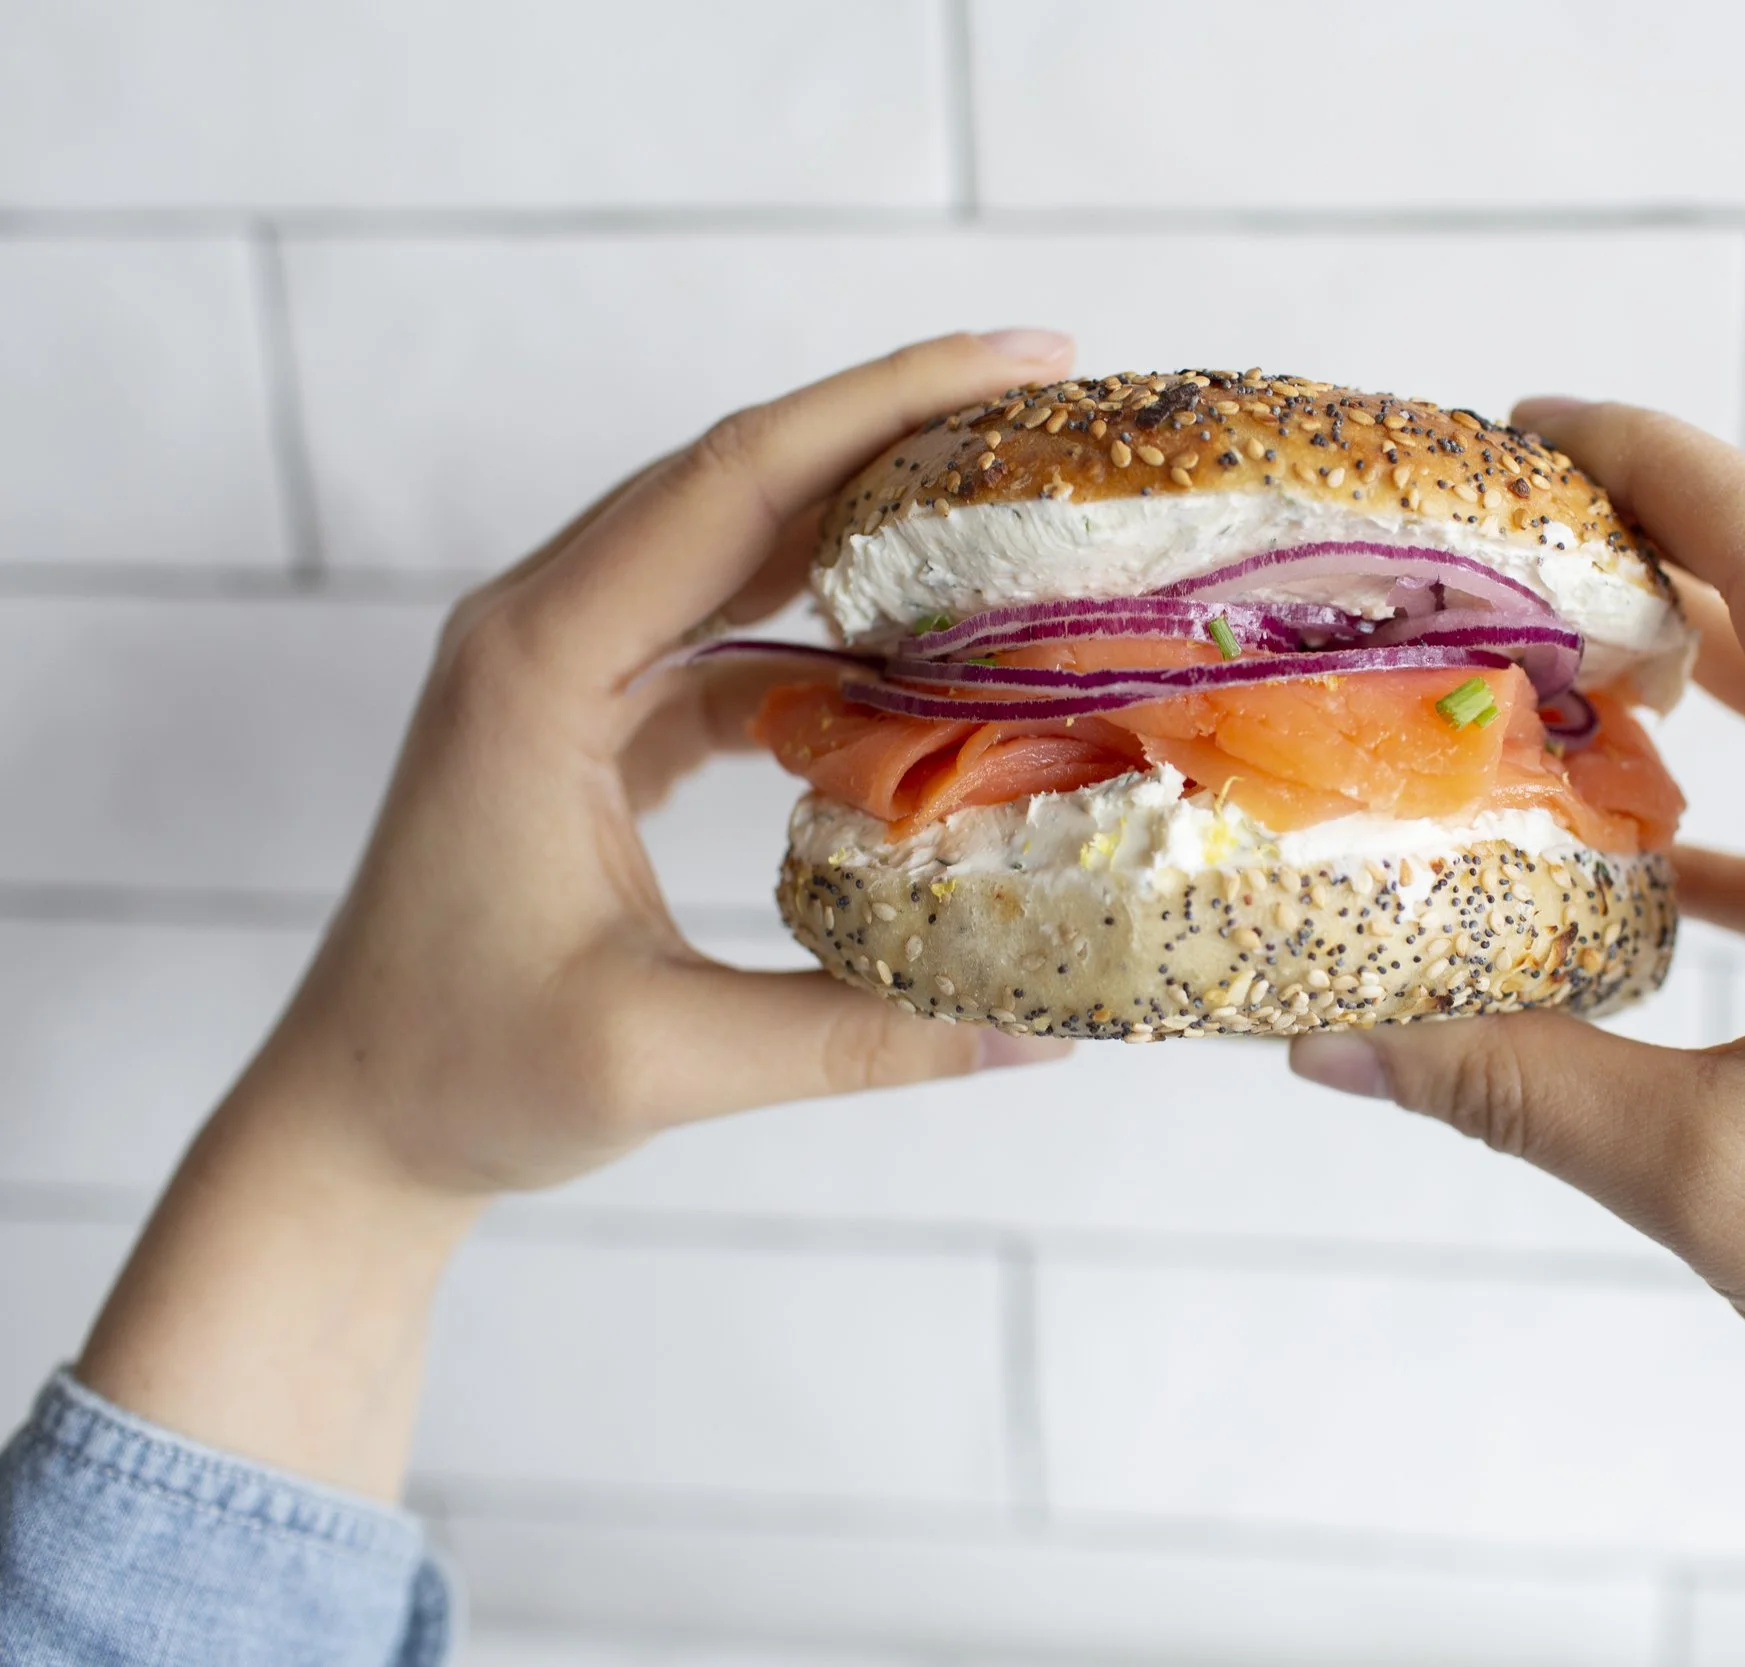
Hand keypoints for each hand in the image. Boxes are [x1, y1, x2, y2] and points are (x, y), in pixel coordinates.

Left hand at [79, 331, 1079, 1496]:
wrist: (349, 1120)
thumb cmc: (464, 1077)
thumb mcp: (665, 1061)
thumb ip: (859, 1038)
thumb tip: (1047, 1021)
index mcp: (538, 667)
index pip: (733, 483)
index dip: (886, 406)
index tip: (1024, 361)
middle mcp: (541, 633)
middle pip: (738, 476)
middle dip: (896, 424)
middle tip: (1048, 398)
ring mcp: (560, 667)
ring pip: (730, 538)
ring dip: (862, 508)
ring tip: (1004, 492)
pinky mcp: (586, 715)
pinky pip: (720, 624)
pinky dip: (824, 615)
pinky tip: (920, 643)